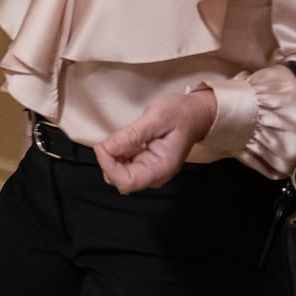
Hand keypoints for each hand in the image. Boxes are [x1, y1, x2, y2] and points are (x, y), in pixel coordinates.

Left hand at [94, 89, 216, 192]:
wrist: (194, 114)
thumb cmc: (180, 113)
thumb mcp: (157, 117)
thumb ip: (133, 134)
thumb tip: (108, 147)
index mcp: (161, 168)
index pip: (126, 181)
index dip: (109, 166)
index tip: (101, 145)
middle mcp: (155, 176)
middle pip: (120, 180)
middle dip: (109, 161)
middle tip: (108, 139)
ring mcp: (150, 172)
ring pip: (119, 174)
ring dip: (112, 158)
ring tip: (119, 137)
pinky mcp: (145, 166)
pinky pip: (124, 166)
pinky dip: (117, 155)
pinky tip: (123, 140)